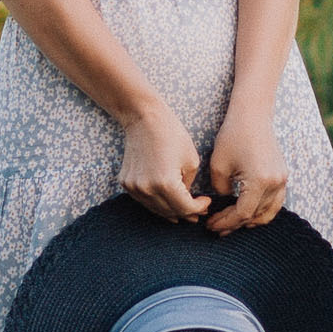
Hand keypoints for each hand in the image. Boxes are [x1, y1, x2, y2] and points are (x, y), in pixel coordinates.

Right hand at [118, 100, 209, 223]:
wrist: (143, 118)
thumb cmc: (171, 135)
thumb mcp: (191, 161)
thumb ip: (189, 186)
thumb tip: (188, 203)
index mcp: (166, 183)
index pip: (185, 208)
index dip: (199, 208)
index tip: (206, 203)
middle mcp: (147, 189)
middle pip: (171, 212)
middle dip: (187, 213)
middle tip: (199, 212)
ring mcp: (134, 187)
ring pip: (157, 210)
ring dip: (172, 212)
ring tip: (185, 211)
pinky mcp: (126, 183)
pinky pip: (145, 201)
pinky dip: (157, 203)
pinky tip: (168, 202)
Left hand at [203, 108, 288, 234]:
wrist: (253, 116)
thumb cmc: (233, 136)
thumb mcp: (218, 165)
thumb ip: (220, 190)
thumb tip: (224, 201)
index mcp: (259, 181)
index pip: (242, 213)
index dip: (225, 222)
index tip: (211, 225)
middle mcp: (275, 183)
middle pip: (255, 216)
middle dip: (234, 224)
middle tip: (216, 227)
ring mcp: (282, 180)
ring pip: (268, 213)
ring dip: (249, 220)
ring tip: (231, 223)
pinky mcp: (283, 176)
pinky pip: (275, 203)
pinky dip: (262, 211)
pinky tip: (247, 213)